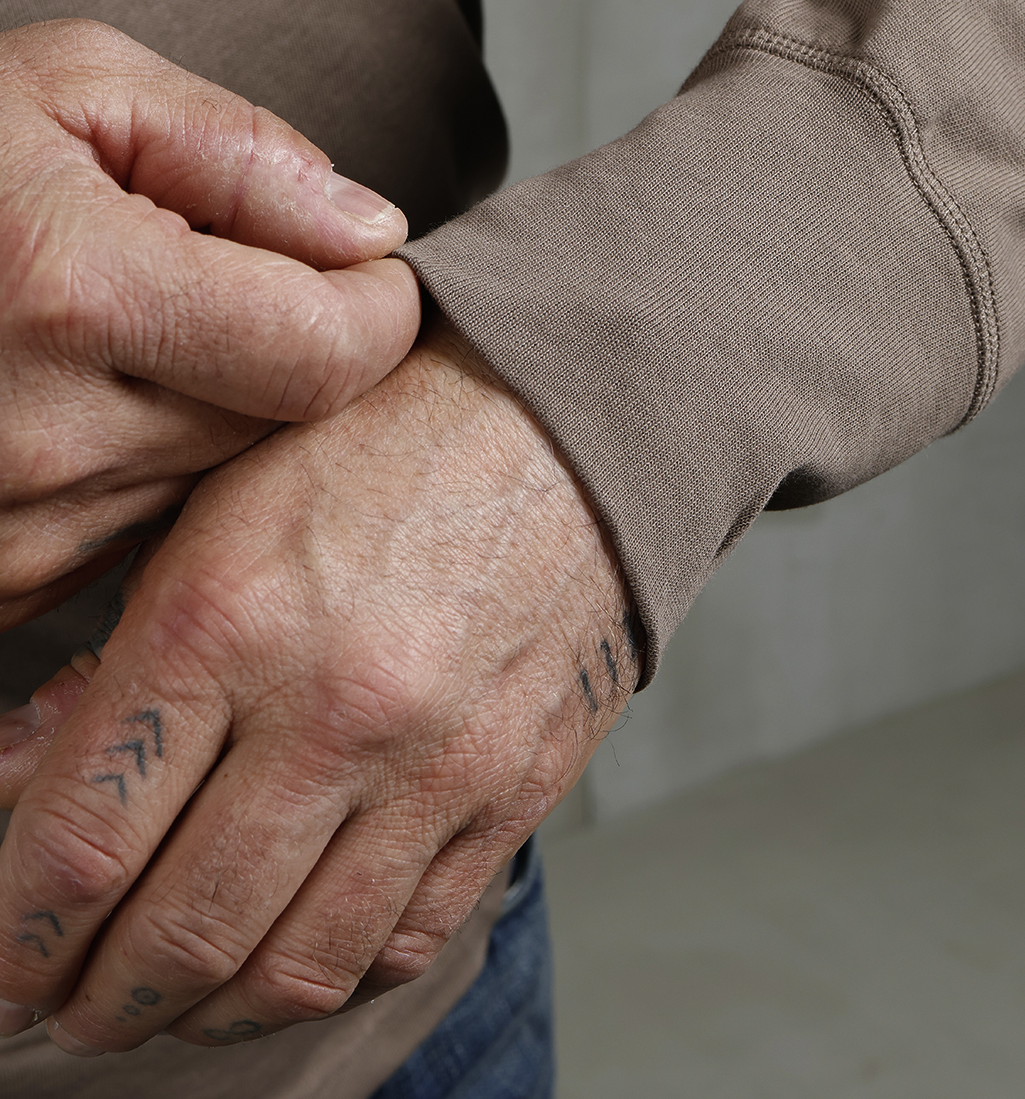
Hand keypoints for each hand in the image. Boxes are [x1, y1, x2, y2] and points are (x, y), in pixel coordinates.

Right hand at [0, 19, 419, 625]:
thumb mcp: (61, 88)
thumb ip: (237, 152)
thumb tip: (367, 231)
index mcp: (76, 295)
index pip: (335, 353)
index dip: (376, 307)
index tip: (357, 270)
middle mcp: (48, 440)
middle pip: (290, 423)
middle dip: (296, 348)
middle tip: (229, 279)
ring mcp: (17, 534)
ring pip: (221, 479)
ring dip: (218, 406)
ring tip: (136, 330)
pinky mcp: (0, 582)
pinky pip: (145, 525)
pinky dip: (149, 462)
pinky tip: (81, 395)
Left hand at [0, 323, 639, 1051]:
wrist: (557, 423)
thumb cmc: (376, 446)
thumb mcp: (215, 509)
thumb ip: (115, 657)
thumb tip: (23, 777)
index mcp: (230, 617)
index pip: (84, 842)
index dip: (19, 936)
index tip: (8, 961)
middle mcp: (333, 708)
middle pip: (180, 935)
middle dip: (99, 1001)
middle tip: (73, 1003)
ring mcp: (435, 761)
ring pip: (295, 971)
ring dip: (207, 1014)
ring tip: (173, 999)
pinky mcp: (510, 790)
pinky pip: (405, 941)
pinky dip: (327, 978)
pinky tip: (288, 956)